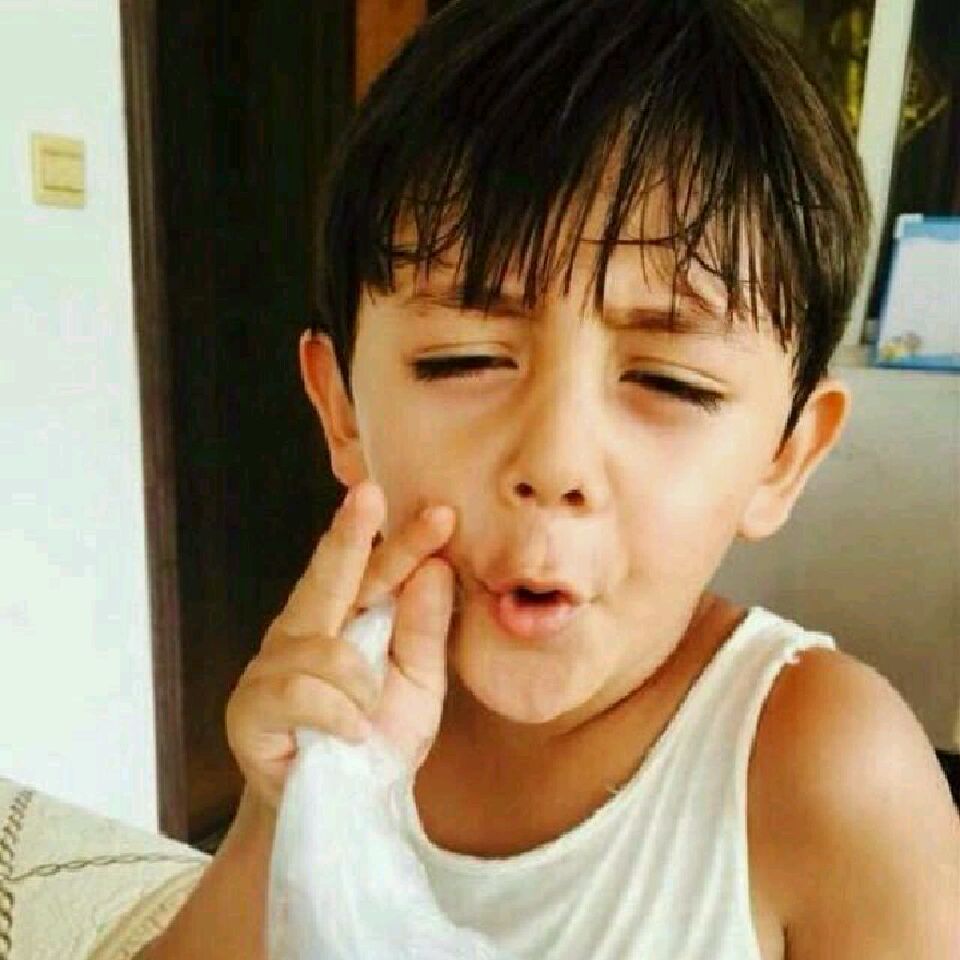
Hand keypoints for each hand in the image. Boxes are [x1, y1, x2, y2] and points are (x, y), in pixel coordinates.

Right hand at [225, 481, 455, 807]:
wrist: (343, 812)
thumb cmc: (378, 737)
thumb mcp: (419, 686)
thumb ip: (424, 632)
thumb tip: (434, 569)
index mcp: (350, 619)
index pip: (378, 573)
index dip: (405, 543)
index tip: (443, 515)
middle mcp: (307, 630)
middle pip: (330, 577)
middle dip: (349, 536)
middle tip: (370, 495)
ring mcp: (272, 665)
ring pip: (319, 645)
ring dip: (358, 680)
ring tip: (370, 712)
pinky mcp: (250, 708)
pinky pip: (295, 692)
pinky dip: (334, 712)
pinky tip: (351, 731)